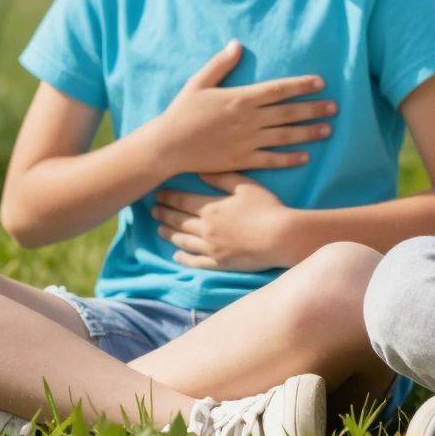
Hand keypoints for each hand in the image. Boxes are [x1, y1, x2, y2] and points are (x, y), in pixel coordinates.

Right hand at [141, 40, 335, 174]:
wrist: (166, 146)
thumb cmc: (181, 112)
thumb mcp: (198, 83)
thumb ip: (220, 64)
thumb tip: (237, 43)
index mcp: (240, 98)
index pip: (278, 89)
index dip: (301, 85)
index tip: (320, 82)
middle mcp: (248, 119)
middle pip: (288, 112)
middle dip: (314, 108)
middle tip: (335, 106)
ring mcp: (247, 141)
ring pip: (285, 136)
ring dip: (308, 132)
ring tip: (328, 129)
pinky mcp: (242, 160)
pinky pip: (271, 160)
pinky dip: (290, 158)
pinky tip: (306, 156)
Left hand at [150, 172, 294, 270]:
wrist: (281, 236)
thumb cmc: (267, 207)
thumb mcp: (246, 186)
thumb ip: (222, 178)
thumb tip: (200, 172)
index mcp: (211, 208)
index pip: (182, 201)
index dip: (169, 197)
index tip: (158, 194)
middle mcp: (206, 228)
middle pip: (178, 221)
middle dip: (164, 214)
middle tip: (153, 211)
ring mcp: (211, 247)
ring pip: (183, 241)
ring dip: (169, 234)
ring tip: (160, 230)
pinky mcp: (219, 262)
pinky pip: (195, 261)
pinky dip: (183, 257)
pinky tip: (177, 255)